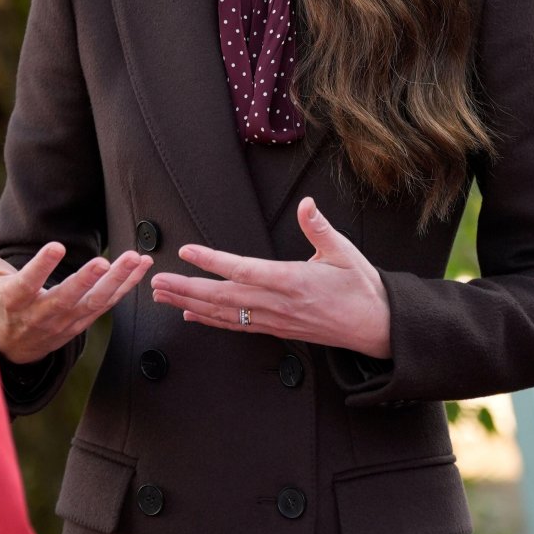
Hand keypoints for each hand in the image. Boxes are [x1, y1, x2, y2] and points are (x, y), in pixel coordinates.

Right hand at [0, 218, 151, 364]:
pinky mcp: (82, 322)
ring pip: (94, 303)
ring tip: (135, 258)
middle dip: (86, 281)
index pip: (28, 284)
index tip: (56, 247)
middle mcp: (42, 314)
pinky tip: (141, 266)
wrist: (13, 347)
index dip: (41, 267)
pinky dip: (126, 286)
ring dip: (117, 281)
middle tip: (101, 261)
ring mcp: (66, 321)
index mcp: (15, 301)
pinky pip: (107, 304)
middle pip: (67, 298)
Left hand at [150, 197, 391, 357]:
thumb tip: (306, 203)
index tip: (187, 251)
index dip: (213, 262)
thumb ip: (319, 228)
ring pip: (223, 314)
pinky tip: (190, 316)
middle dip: (186, 288)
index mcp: (292, 281)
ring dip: (189, 305)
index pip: (244, 269)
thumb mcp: (344, 252)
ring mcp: (274, 321)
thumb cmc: (361, 287)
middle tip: (156, 281)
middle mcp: (278, 304)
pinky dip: (210, 321)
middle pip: (222, 297)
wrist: (377, 328)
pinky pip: (236, 326)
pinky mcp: (276, 330)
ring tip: (161, 297)